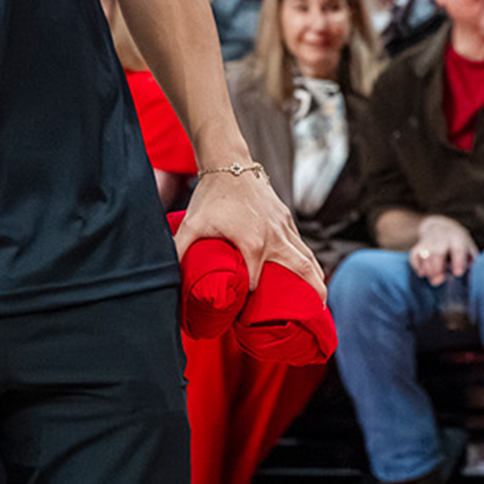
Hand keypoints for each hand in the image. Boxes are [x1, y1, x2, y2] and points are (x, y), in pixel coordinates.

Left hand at [175, 169, 325, 297]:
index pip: (256, 285)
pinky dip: (308, 261)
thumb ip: (179, 250)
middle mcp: (275, 238)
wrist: (229, 163)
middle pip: (302, 272)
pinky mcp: (286, 218)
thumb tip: (163, 276)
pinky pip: (302, 244)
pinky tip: (309, 274)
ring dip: (315, 280)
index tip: (243, 312)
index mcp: (253, 244)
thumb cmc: (210, 196)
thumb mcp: (192, 224)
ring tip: (320, 304)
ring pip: (308, 258)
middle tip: (316, 320)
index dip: (249, 300)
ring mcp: (284, 227)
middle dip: (312, 297)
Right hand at [408, 214, 476, 285]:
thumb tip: (474, 277)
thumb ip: (471, 261)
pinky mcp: (418, 245)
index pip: (457, 249)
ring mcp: (428, 240)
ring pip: (425, 254)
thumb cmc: (459, 244)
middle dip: (437, 267)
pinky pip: (414, 255)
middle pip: (437, 251)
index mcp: (457, 238)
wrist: (441, 226)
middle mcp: (441, 237)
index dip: (458, 261)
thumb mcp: (469, 248)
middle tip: (439, 281)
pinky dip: (416, 265)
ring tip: (433, 280)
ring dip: (428, 269)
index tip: (458, 273)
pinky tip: (422, 273)